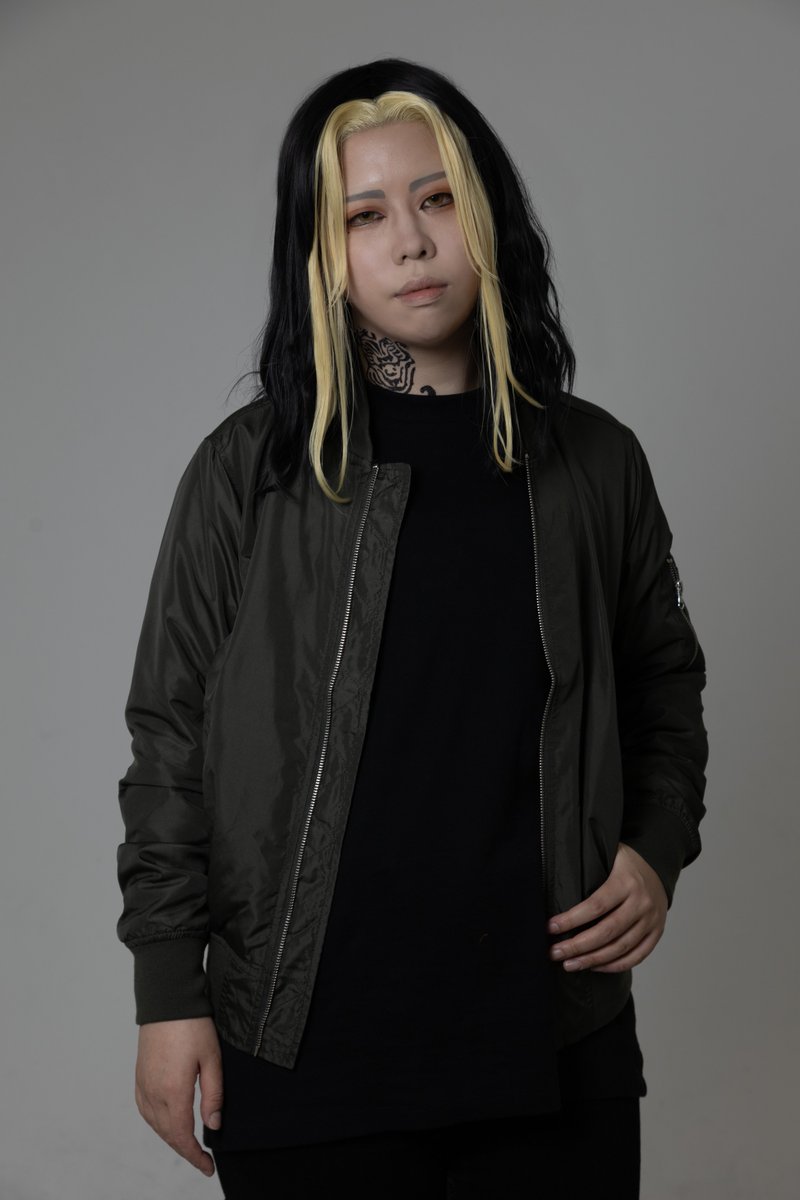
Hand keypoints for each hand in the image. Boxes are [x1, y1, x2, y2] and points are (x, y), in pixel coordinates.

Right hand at [135, 1016, 222, 1177]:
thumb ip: (213, 1095)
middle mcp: (154, 1092)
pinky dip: (156, 1124)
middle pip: (168, 1134)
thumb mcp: (212, 1058)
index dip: (195, 1156)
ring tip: (188, 1145)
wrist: (167, 999)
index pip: (182, 1136)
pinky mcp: (140, 1075)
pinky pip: (145, 1110)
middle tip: (202, 1160)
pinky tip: (166, 1123)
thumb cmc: (193, 1025)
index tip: (208, 1167)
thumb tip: (213, 1127)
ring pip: (155, 1125)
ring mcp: (144, 1084)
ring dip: (171, 1138)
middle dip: (185, 1151)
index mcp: (173, 1091)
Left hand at [546, 842, 667, 972]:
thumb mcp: (608, 855)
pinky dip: (614, 966)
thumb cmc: (623, 864)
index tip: (551, 927)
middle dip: (578, 945)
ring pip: (620, 948)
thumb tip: (555, 880)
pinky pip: (636, 956)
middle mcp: (641, 903)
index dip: (572, 919)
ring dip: (592, 960)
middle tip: (555, 953)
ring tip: (569, 964)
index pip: (596, 906)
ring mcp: (651, 920)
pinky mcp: (656, 933)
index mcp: (626, 882)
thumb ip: (588, 865)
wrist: (658, 868)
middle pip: (607, 931)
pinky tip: (594, 967)